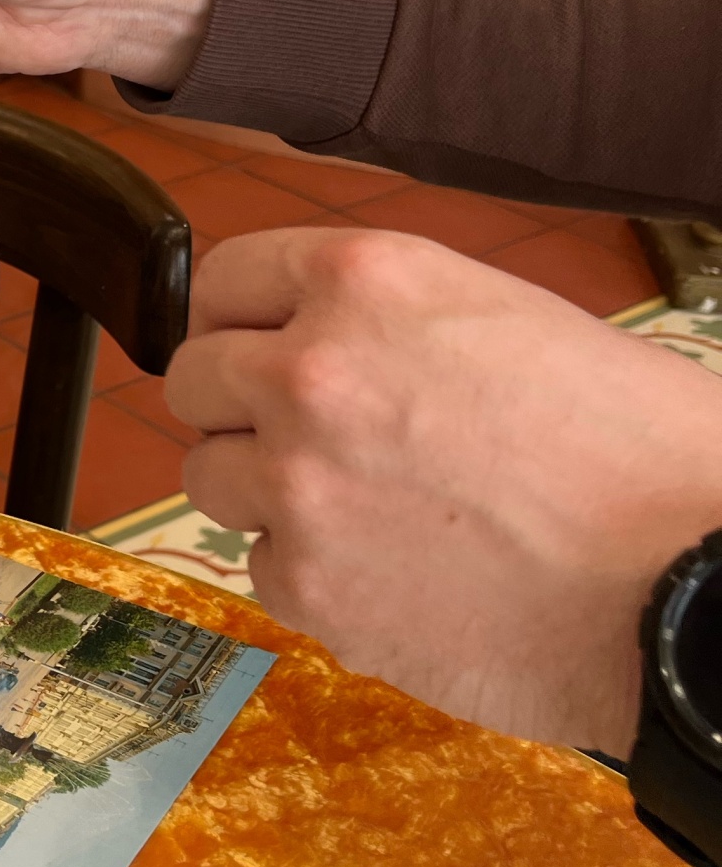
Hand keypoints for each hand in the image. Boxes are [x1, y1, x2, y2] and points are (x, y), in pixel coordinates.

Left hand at [165, 228, 721, 753]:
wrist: (689, 588)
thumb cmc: (641, 455)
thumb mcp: (516, 321)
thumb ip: (398, 322)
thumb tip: (329, 340)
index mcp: (368, 279)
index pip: (223, 278)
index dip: (240, 318)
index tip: (255, 344)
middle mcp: (310, 370)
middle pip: (194, 377)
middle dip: (240, 407)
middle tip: (310, 436)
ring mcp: (297, 483)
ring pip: (207, 476)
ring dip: (264, 491)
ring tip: (359, 507)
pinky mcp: (306, 585)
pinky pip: (260, 566)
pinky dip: (309, 573)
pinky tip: (393, 572)